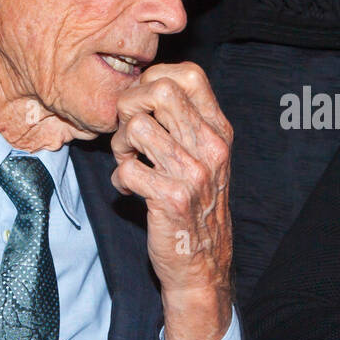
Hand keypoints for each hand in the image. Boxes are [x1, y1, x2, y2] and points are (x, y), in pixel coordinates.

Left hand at [110, 62, 232, 339]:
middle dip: (130, 107)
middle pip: (160, 90)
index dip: (154, 80)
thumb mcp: (205, 157)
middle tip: (130, 134)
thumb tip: (147, 86)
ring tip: (130, 162)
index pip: (189, 74)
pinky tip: (131, 189)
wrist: (203, 264)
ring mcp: (193, 173)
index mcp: (219, 131)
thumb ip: (186, 122)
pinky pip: (127, 169)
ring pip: (137, 126)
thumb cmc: (196, 205)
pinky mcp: (172, 198)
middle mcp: (211, 147)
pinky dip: (120, 179)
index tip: (144, 106)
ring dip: (121, 144)